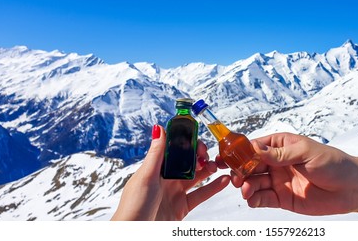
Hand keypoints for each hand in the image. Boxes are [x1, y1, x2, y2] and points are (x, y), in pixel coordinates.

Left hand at [111, 125, 229, 220]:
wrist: (135, 234)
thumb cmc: (134, 205)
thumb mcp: (146, 176)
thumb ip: (156, 154)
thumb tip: (159, 128)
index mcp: (155, 168)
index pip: (174, 149)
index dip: (187, 143)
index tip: (198, 140)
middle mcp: (166, 179)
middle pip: (188, 162)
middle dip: (200, 156)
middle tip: (208, 155)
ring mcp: (175, 192)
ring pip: (196, 177)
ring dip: (208, 169)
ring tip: (218, 165)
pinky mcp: (182, 207)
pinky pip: (201, 194)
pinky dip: (213, 187)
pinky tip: (223, 180)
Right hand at [231, 132, 357, 215]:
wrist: (351, 188)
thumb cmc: (332, 163)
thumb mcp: (306, 153)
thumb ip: (280, 154)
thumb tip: (255, 150)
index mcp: (281, 146)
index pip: (255, 147)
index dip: (240, 151)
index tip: (228, 156)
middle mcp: (276, 163)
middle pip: (250, 166)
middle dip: (240, 171)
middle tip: (236, 177)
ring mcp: (278, 181)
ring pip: (254, 183)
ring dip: (246, 186)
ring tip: (246, 189)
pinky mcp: (282, 199)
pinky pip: (263, 199)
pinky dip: (254, 199)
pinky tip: (252, 199)